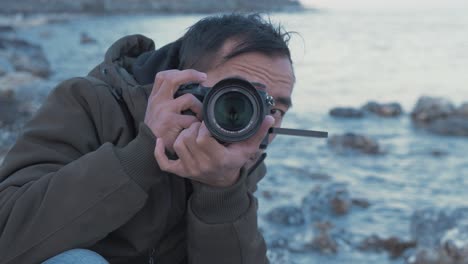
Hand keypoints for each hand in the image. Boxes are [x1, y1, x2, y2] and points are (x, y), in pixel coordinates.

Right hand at [144, 69, 205, 152]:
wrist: (147, 146)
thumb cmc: (157, 129)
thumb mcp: (156, 110)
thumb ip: (167, 99)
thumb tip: (190, 88)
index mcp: (155, 97)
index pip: (163, 76)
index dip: (179, 72)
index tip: (193, 75)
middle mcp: (158, 100)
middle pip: (173, 78)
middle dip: (191, 74)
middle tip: (203, 77)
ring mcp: (164, 110)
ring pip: (189, 98)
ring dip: (200, 106)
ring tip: (202, 114)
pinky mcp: (171, 122)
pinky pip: (192, 118)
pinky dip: (198, 122)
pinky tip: (198, 127)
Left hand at [154, 115, 274, 186]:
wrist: (223, 182)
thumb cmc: (235, 161)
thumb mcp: (248, 149)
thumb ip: (258, 133)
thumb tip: (270, 118)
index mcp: (218, 159)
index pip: (202, 139)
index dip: (203, 128)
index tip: (209, 124)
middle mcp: (202, 166)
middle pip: (187, 140)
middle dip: (193, 129)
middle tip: (201, 126)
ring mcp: (189, 170)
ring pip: (177, 145)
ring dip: (183, 135)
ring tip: (193, 132)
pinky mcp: (180, 172)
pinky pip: (164, 163)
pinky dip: (159, 152)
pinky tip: (160, 142)